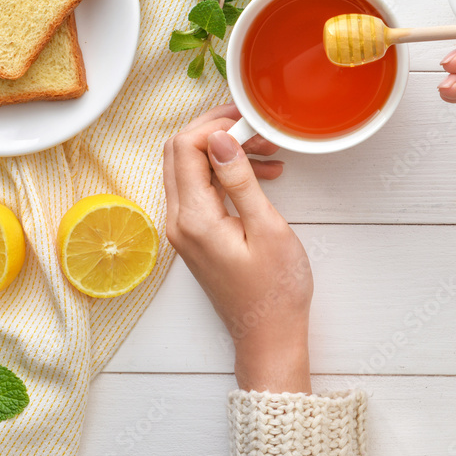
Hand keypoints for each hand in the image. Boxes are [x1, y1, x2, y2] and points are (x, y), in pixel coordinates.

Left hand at [163, 104, 312, 392]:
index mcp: (194, 218)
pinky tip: (261, 176)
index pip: (186, 148)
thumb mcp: (267, 228)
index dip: (216, 125)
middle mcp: (179, 222)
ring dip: (224, 152)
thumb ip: (240, 180)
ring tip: (268, 152)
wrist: (268, 335)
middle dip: (216, 131)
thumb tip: (220, 140)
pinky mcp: (195, 236)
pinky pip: (200, 190)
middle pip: (180, 153)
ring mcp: (183, 230)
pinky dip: (225, 174)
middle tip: (256, 127)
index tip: (249, 119)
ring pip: (189, 169)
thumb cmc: (276, 290)